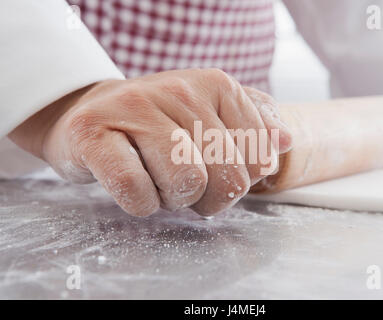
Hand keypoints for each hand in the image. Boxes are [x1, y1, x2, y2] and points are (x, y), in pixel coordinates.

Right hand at [9, 69, 291, 216]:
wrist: (95, 115)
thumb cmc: (162, 125)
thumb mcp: (214, 116)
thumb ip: (254, 124)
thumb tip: (284, 143)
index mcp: (217, 85)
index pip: (258, 161)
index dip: (236, 181)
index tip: (211, 170)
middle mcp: (180, 89)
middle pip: (227, 177)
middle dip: (207, 196)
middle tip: (182, 180)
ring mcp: (135, 107)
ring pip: (185, 182)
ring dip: (172, 197)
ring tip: (156, 178)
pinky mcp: (93, 133)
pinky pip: (135, 189)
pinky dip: (140, 203)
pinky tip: (132, 185)